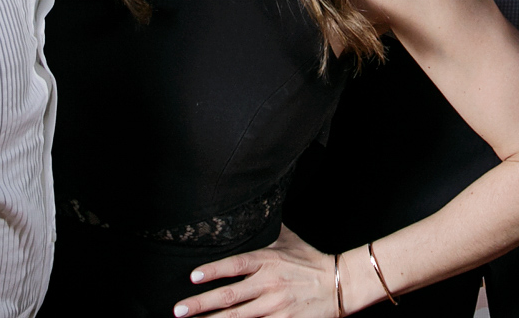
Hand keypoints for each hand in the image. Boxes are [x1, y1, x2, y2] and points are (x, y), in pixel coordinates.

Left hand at [174, 226, 338, 316]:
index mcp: (268, 261)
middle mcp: (270, 284)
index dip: (213, 270)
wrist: (339, 285)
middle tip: (179, 310)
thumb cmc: (310, 261)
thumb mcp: (288, 240)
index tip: (192, 276)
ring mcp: (276, 307)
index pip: (236, 265)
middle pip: (229, 296)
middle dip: (201, 304)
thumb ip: (266, 230)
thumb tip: (247, 210)